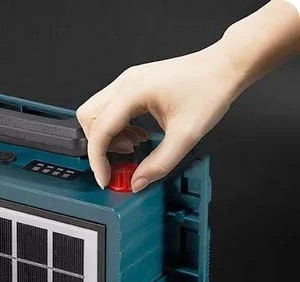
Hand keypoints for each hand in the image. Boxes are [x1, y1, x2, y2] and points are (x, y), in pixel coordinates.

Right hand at [77, 44, 238, 190]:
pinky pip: (111, 110)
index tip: (106, 178)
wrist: (224, 68)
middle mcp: (124, 83)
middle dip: (98, 145)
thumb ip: (159, 163)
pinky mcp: (133, 86)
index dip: (98, 159)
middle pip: (88, 118)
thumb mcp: (186, 135)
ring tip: (133, 147)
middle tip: (121, 159)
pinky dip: (117, 128)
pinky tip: (137, 136)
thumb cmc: (209, 89)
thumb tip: (137, 182)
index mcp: (133, 91)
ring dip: (108, 136)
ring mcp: (127, 82)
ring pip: (96, 113)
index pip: (100, 130)